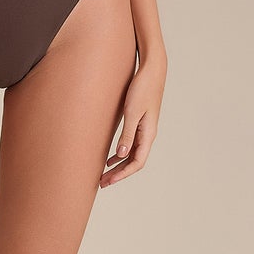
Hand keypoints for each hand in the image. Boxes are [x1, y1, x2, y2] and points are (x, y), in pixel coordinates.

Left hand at [100, 59, 164, 187]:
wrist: (152, 70)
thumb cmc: (142, 88)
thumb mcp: (132, 112)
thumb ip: (127, 134)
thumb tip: (121, 155)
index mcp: (148, 134)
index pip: (136, 162)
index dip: (122, 174)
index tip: (108, 181)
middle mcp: (148, 135)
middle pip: (134, 162)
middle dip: (119, 174)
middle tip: (102, 183)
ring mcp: (145, 129)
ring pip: (132, 154)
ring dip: (119, 166)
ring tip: (104, 174)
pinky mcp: (140, 122)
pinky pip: (131, 144)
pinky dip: (121, 154)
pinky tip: (110, 157)